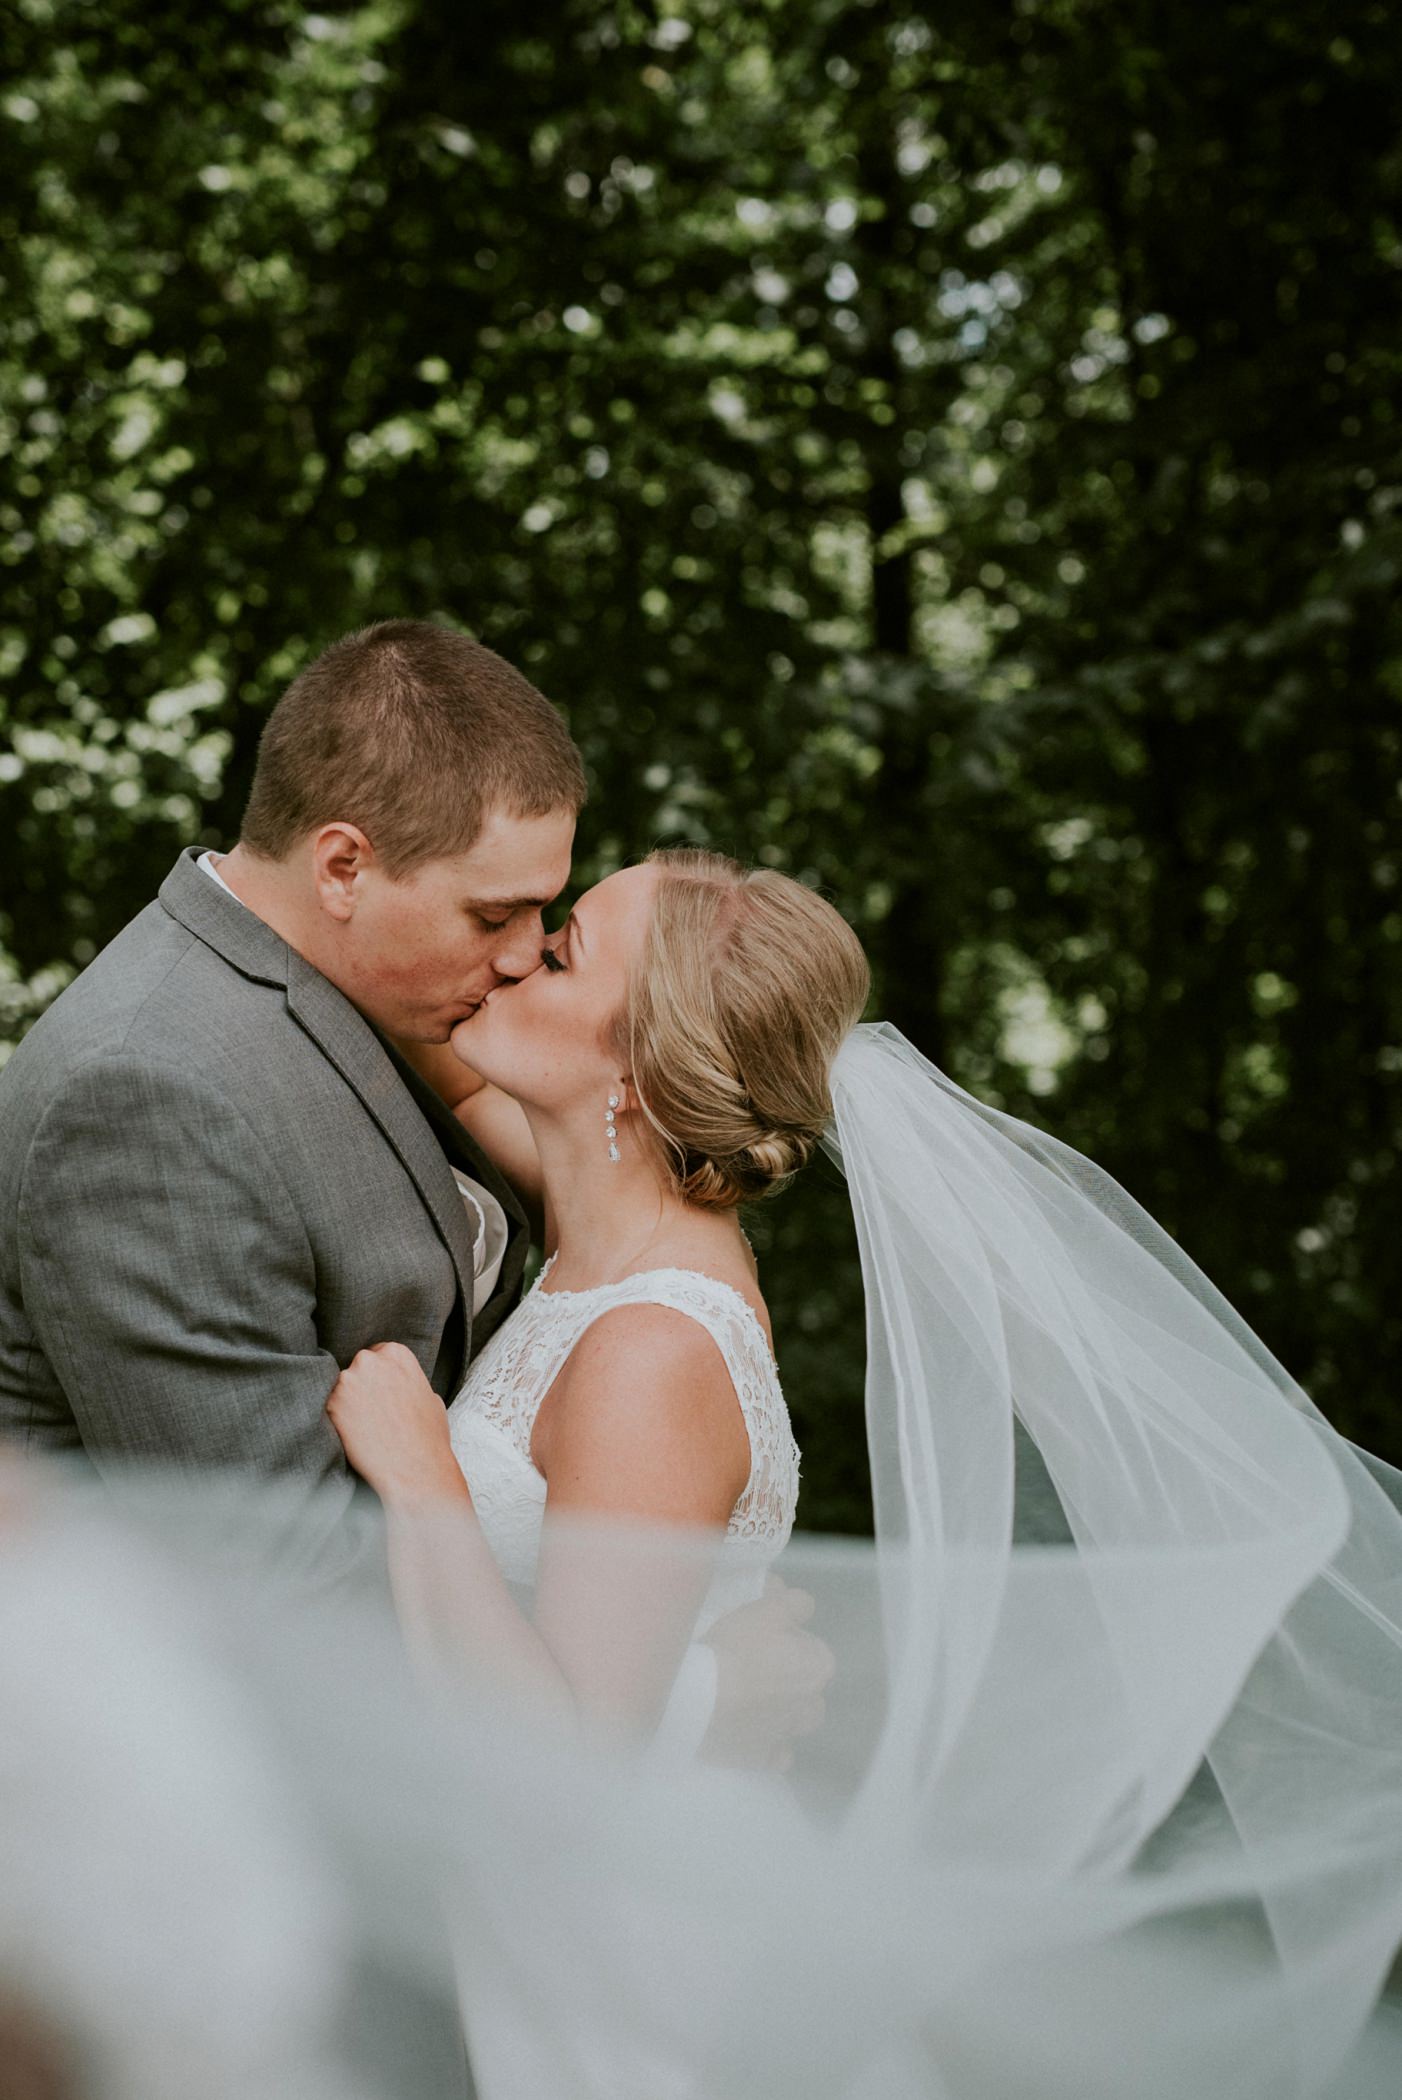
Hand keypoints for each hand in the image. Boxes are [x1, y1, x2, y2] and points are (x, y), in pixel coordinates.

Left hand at [325, 1343, 469, 1510]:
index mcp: (396, 1353)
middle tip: (372, 1411)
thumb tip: (402, 1386)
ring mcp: (348, 1380)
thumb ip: (410, 1382)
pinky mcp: (332, 1403)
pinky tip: (355, 1435)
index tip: (381, 1393)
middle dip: (362, 1386)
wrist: (414, 1468)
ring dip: (349, 1403)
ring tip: (364, 1427)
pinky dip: (339, 1420)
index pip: (378, 1355)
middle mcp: (370, 1360)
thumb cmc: (428, 1437)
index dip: (379, 1377)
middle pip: (358, 1368)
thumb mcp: (431, 1397)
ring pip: (342, 1389)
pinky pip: (331, 1408)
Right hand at [699, 1574, 835, 1772]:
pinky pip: (775, 1753)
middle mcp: (812, 1704)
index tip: (762, 1635)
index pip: (812, 1645)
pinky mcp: (763, 1759)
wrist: (697, 1699)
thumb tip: (800, 1604)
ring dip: (783, 1710)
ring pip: (795, 1720)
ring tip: (752, 1698)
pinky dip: (768, 1743)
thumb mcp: (766, 1609)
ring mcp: (788, 1735)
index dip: (788, 1637)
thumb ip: (792, 1602)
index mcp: (818, 1666)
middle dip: (788, 1675)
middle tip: (752, 1662)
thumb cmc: (735, 1648)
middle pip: (805, 1684)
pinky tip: (749, 1730)